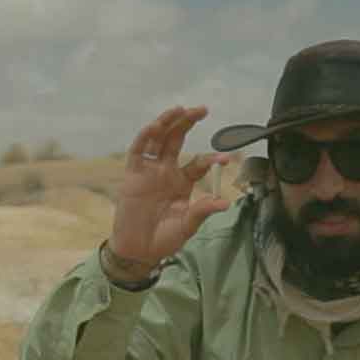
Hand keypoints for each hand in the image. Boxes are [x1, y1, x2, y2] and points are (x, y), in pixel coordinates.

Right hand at [108, 106, 231, 267]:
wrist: (138, 251)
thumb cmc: (164, 239)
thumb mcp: (187, 225)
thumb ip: (203, 210)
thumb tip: (226, 203)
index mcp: (182, 182)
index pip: (199, 163)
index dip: (212, 159)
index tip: (226, 159)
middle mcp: (166, 171)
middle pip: (177, 139)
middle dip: (188, 122)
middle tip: (203, 109)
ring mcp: (149, 171)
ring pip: (158, 139)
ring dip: (167, 122)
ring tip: (179, 109)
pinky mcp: (133, 175)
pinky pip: (138, 151)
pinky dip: (145, 137)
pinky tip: (155, 126)